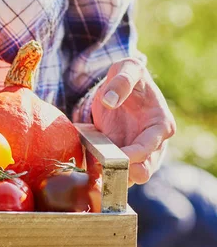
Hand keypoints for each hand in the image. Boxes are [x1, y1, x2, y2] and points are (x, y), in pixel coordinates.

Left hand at [91, 58, 175, 185]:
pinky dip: (101, 176)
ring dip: (112, 178)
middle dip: (127, 175)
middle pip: (144, 170)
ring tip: (93, 174)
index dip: (135, 155)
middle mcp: (153, 144)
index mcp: (160, 125)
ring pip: (128, 177)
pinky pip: (113, 173)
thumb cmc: (128, 76)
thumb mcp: (127, 68)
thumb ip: (122, 81)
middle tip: (106, 172)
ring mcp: (137, 154)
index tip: (117, 156)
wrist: (116, 87)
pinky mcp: (120, 158)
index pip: (151, 147)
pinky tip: (87, 172)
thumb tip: (110, 100)